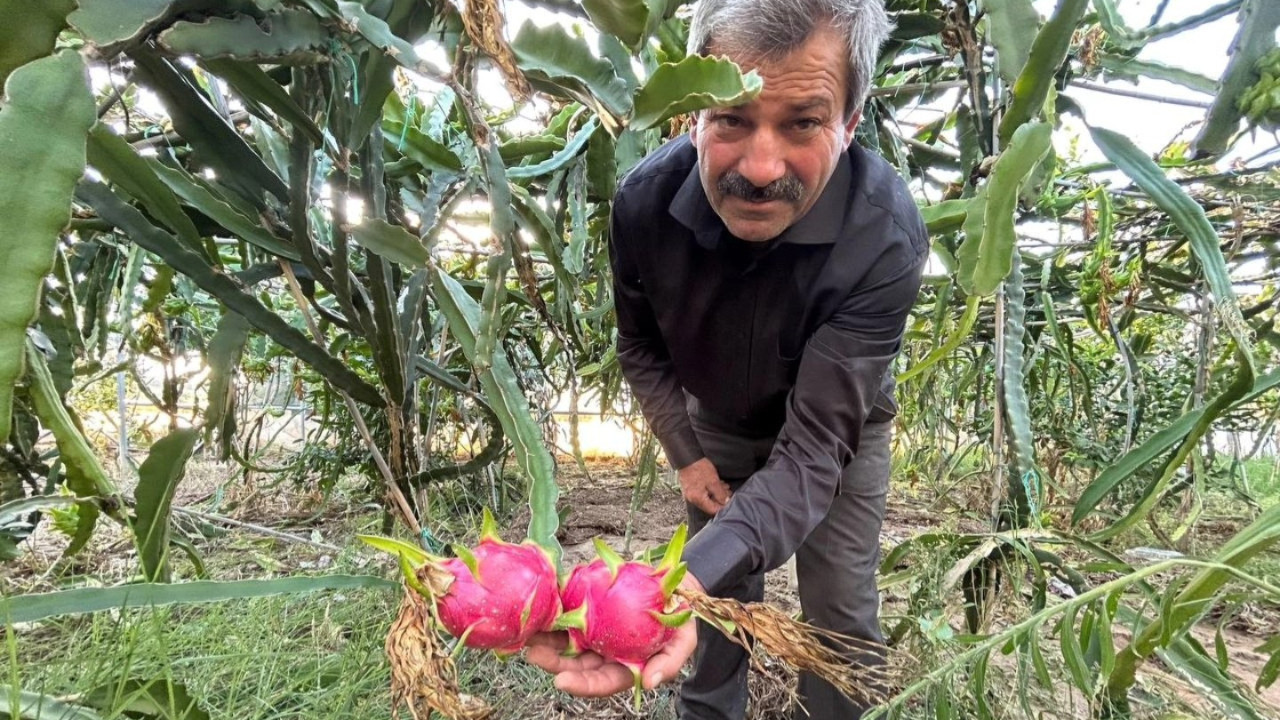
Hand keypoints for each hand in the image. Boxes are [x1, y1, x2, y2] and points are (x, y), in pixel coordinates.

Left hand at [525, 574, 703, 695]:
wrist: (678, 585)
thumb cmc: (681, 617)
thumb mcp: (684, 642)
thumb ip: (668, 664)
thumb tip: (650, 683)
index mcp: (625, 667)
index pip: (600, 681)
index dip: (581, 684)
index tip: (561, 680)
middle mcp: (606, 652)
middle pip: (575, 664)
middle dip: (553, 661)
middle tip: (534, 653)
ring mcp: (596, 630)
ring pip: (566, 641)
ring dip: (546, 640)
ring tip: (529, 635)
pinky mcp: (590, 607)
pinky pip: (569, 612)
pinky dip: (554, 612)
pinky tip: (541, 608)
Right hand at [679, 458, 730, 515]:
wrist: (686, 457)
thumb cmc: (699, 468)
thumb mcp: (713, 481)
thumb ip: (720, 494)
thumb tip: (726, 502)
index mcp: (698, 499)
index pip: (713, 510)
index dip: (723, 507)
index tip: (731, 502)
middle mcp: (693, 499)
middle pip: (710, 505)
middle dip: (721, 500)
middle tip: (729, 493)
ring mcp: (691, 494)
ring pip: (707, 498)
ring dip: (717, 494)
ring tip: (725, 487)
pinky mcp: (690, 489)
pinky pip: (702, 493)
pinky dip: (710, 491)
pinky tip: (717, 484)